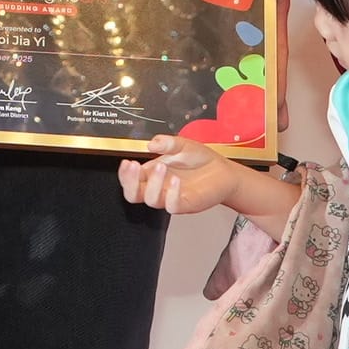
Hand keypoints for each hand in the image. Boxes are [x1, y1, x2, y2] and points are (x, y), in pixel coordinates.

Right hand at [116, 139, 290, 220]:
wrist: (224, 171)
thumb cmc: (200, 160)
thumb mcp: (182, 144)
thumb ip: (167, 143)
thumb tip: (151, 144)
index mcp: (152, 175)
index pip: (130, 180)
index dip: (124, 174)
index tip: (127, 161)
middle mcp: (158, 188)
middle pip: (133, 195)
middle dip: (129, 181)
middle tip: (133, 166)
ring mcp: (171, 198)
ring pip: (151, 200)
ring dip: (152, 184)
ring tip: (162, 166)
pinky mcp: (186, 204)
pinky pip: (172, 206)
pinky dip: (171, 194)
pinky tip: (176, 180)